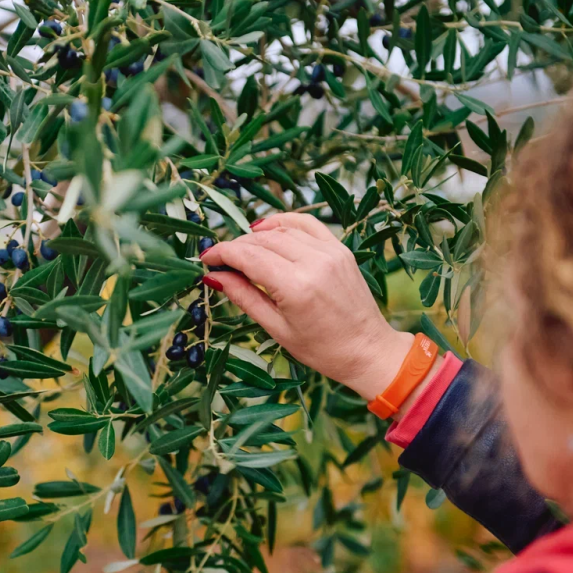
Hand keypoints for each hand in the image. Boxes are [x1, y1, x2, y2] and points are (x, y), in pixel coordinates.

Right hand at [200, 213, 414, 400]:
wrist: (367, 349)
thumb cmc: (321, 349)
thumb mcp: (276, 328)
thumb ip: (244, 296)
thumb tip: (213, 277)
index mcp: (297, 287)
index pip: (249, 257)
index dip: (222, 253)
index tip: (206, 258)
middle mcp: (314, 262)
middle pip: (262, 241)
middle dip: (236, 247)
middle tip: (220, 260)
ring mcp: (330, 252)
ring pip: (282, 230)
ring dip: (256, 236)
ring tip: (241, 250)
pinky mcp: (339, 249)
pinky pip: (306, 224)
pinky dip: (283, 222)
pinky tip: (266, 229)